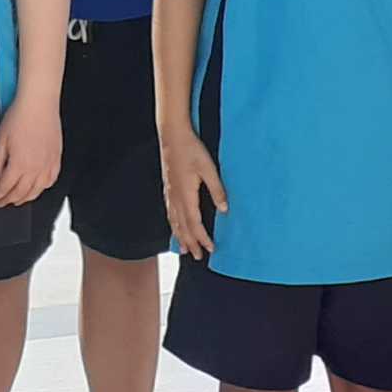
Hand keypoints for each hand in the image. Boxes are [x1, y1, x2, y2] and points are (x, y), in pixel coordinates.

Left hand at [0, 96, 60, 206]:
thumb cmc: (19, 117)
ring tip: (16, 200)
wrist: (39, 103)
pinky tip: (36, 188)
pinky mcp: (56, 159)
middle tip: (1, 202)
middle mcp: (35, 168)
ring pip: (36, 191)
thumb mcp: (0, 140)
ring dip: (24, 198)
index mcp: (19, 164)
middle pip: (20, 193)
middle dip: (8, 200)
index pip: (4, 188)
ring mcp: (48, 164)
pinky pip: (50, 181)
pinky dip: (42, 188)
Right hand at [159, 127, 226, 258]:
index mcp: (186, 195)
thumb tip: (224, 209)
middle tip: (198, 257)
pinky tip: (174, 226)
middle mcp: (176, 197)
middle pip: (182, 227)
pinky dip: (173, 224)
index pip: (195, 224)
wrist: (172, 135)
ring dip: (180, 237)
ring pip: (174, 221)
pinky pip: (169, 212)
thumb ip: (217, 190)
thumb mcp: (209, 169)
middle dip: (191, 243)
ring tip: (184, 249)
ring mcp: (170, 192)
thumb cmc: (191, 149)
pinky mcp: (168, 187)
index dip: (203, 238)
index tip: (211, 249)